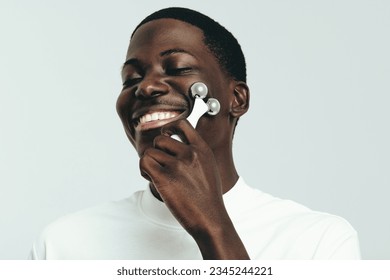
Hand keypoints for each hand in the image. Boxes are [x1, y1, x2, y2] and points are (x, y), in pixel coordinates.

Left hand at [139, 119, 249, 258]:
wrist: (211, 219)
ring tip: (157, 176)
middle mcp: (190, 154)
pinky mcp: (165, 179)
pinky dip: (143, 170)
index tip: (167, 138)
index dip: (169, 128)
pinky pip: (144, 162)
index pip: (182, 124)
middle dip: (157, 152)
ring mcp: (178, 165)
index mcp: (202, 149)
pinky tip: (152, 179)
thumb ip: (195, 153)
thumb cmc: (208, 197)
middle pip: (160, 139)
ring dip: (150, 163)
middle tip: (161, 167)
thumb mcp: (209, 167)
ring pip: (150, 152)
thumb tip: (177, 144)